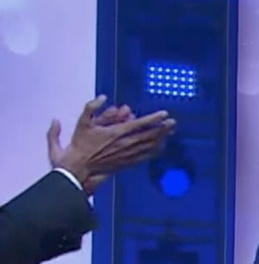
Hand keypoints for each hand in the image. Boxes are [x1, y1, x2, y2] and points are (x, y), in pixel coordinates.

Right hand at [48, 96, 174, 193]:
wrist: (79, 166)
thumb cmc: (80, 144)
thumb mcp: (82, 122)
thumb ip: (91, 107)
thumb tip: (103, 97)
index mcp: (116, 133)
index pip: (140, 124)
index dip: (153, 119)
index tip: (164, 114)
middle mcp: (125, 144)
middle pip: (150, 135)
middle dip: (163, 128)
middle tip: (173, 122)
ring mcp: (128, 154)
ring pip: (149, 146)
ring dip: (161, 138)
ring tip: (170, 132)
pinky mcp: (127, 162)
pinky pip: (145, 156)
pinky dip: (154, 150)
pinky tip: (161, 146)